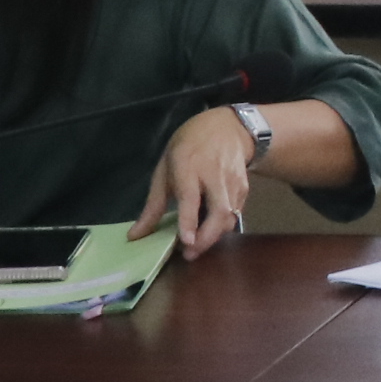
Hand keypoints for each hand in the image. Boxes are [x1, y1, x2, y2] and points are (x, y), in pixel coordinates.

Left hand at [137, 108, 256, 258]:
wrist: (228, 127)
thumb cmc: (189, 147)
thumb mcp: (165, 169)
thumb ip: (153, 205)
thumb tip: (135, 235)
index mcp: (188, 165)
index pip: (190, 197)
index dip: (189, 220)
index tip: (186, 241)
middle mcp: (214, 174)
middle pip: (218, 211)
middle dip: (207, 237)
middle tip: (190, 254)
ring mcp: (233, 182)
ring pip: (229, 216)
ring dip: (214, 236)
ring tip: (196, 246)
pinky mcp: (244, 188)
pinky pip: (235, 214)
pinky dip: (222, 227)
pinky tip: (209, 230)